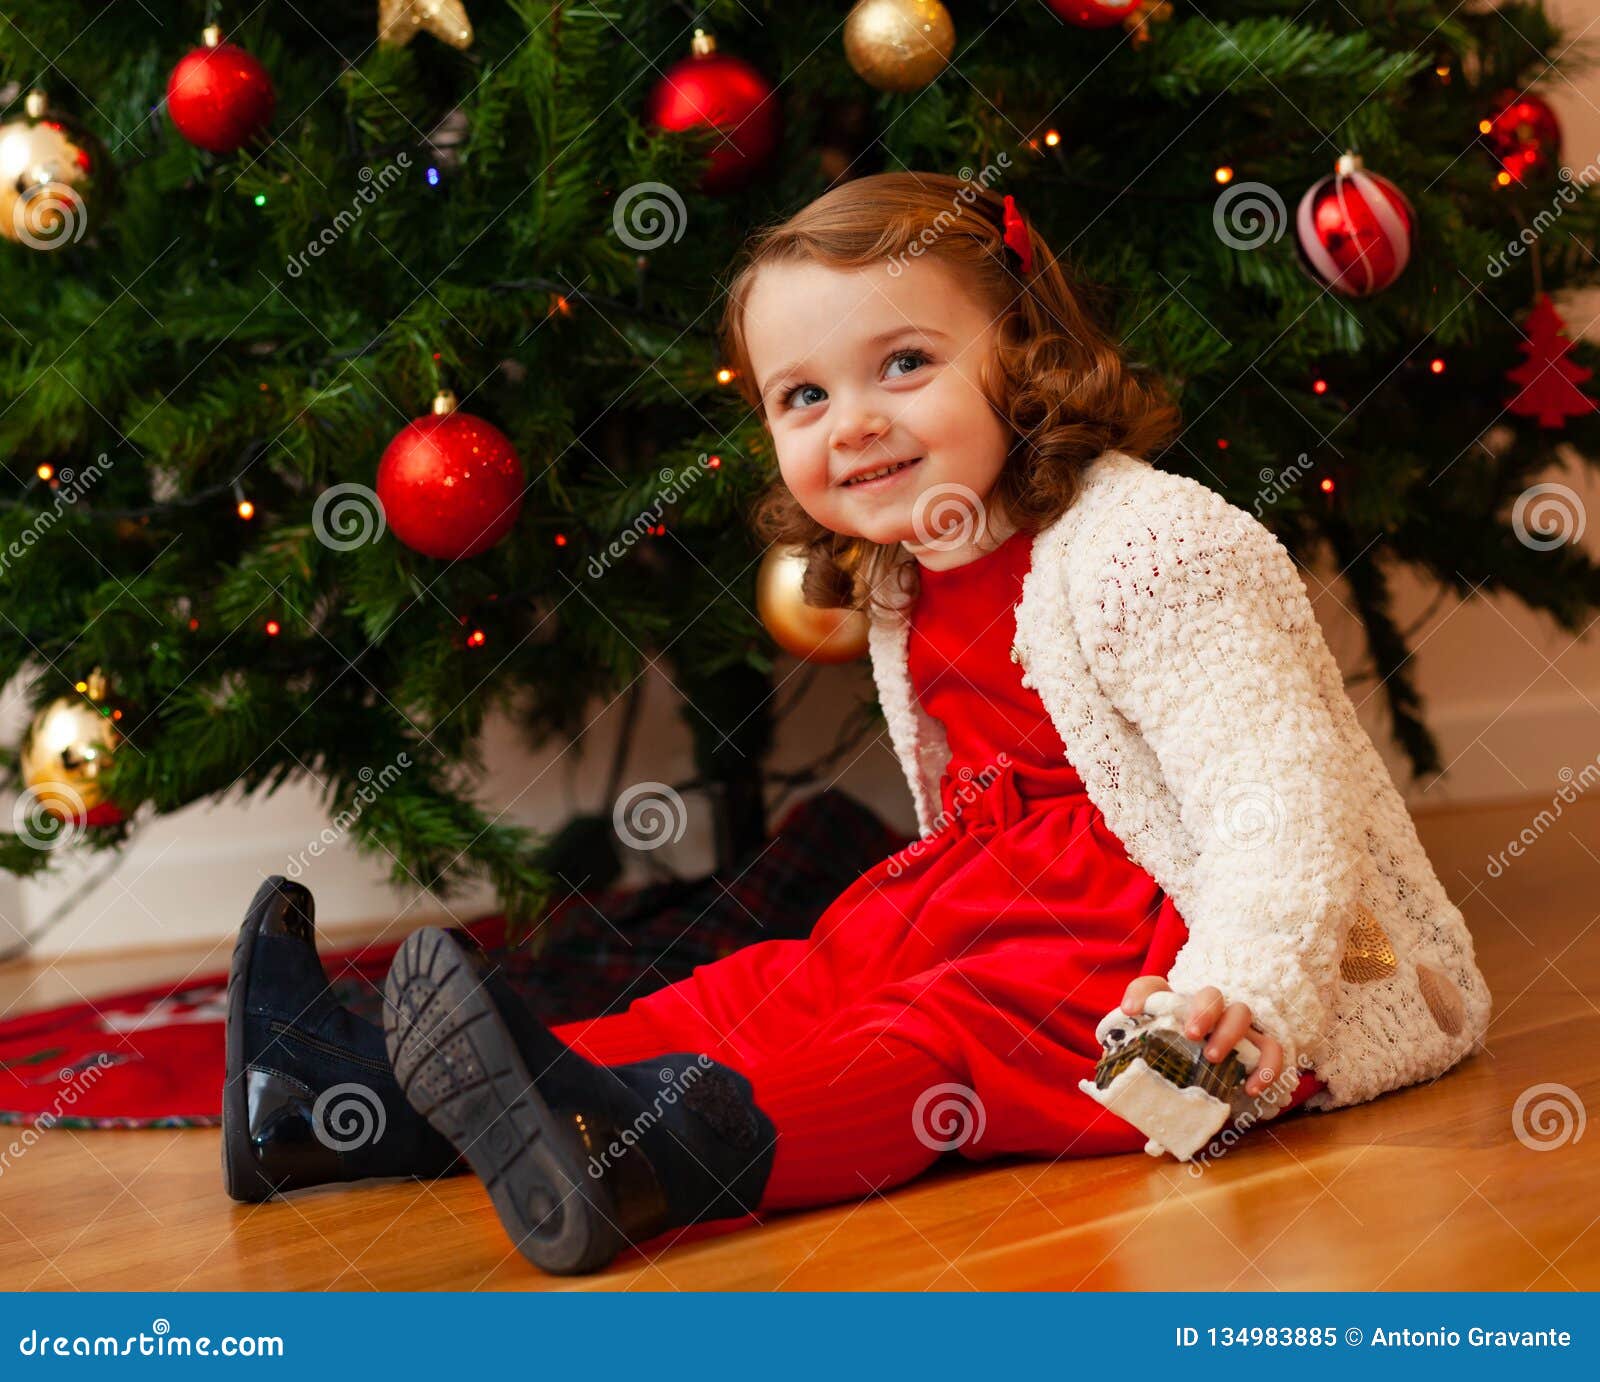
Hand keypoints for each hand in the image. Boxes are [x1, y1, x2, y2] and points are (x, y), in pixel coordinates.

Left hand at [1119, 976, 1290, 1108]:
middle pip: (1210, 994)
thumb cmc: (1179, 1068)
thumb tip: (1112, 1089)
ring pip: (1242, 1013)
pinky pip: (1272, 1050)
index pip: (1153, 987)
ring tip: (1213, 1057)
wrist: (1216, 1084)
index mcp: (1175, 1008)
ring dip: (1229, 1032)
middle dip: (1202, 1010)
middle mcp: (1208, 1010)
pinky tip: (1252, 1089)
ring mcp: (1237, 1026)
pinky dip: (1267, 1067)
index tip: (1128, 1012)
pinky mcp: (1261, 1048)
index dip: (1140, 993)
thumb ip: (1138, 1073)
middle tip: (1191, 1034)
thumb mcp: (1156, 1068)